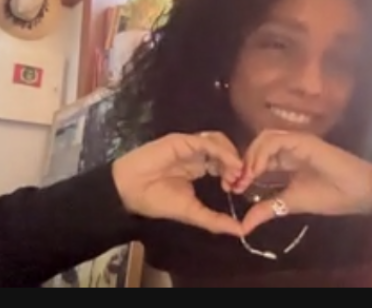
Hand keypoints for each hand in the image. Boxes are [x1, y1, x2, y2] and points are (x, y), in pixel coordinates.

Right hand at [111, 131, 247, 237]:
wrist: (130, 191)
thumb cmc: (157, 201)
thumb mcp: (191, 212)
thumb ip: (215, 220)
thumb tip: (241, 230)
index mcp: (198, 168)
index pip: (223, 164)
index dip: (234, 173)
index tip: (239, 189)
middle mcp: (196, 155)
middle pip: (225, 151)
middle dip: (236, 164)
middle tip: (240, 181)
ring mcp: (189, 146)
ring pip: (219, 142)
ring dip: (231, 156)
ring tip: (235, 174)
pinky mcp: (182, 141)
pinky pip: (206, 142)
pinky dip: (222, 151)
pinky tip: (229, 164)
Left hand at [231, 130, 371, 237]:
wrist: (357, 192)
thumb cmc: (329, 197)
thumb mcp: (290, 204)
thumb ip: (267, 209)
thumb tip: (243, 226)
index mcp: (285, 162)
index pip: (257, 158)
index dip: (243, 171)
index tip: (234, 190)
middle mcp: (288, 149)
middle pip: (256, 145)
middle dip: (242, 162)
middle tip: (235, 183)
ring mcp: (295, 142)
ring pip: (264, 138)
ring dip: (251, 156)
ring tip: (247, 177)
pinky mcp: (302, 140)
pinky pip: (275, 140)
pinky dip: (262, 152)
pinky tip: (258, 170)